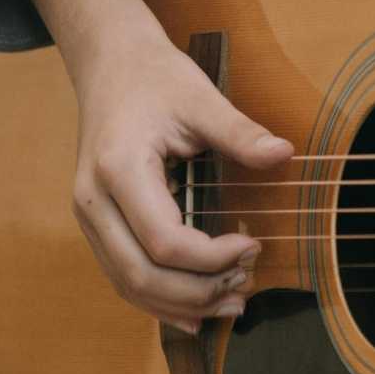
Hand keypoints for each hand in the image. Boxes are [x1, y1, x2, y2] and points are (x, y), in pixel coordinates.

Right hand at [71, 29, 292, 333]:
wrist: (111, 64)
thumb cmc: (156, 78)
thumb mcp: (200, 98)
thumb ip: (239, 132)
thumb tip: (285, 154)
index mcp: (118, 169)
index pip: (164, 241)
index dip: (212, 258)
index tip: (253, 245)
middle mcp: (93, 200)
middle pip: (141, 275)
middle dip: (198, 292)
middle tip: (246, 285)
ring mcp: (89, 215)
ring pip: (128, 284)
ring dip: (179, 304)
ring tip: (229, 304)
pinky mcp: (97, 221)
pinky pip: (123, 274)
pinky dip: (158, 297)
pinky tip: (194, 309)